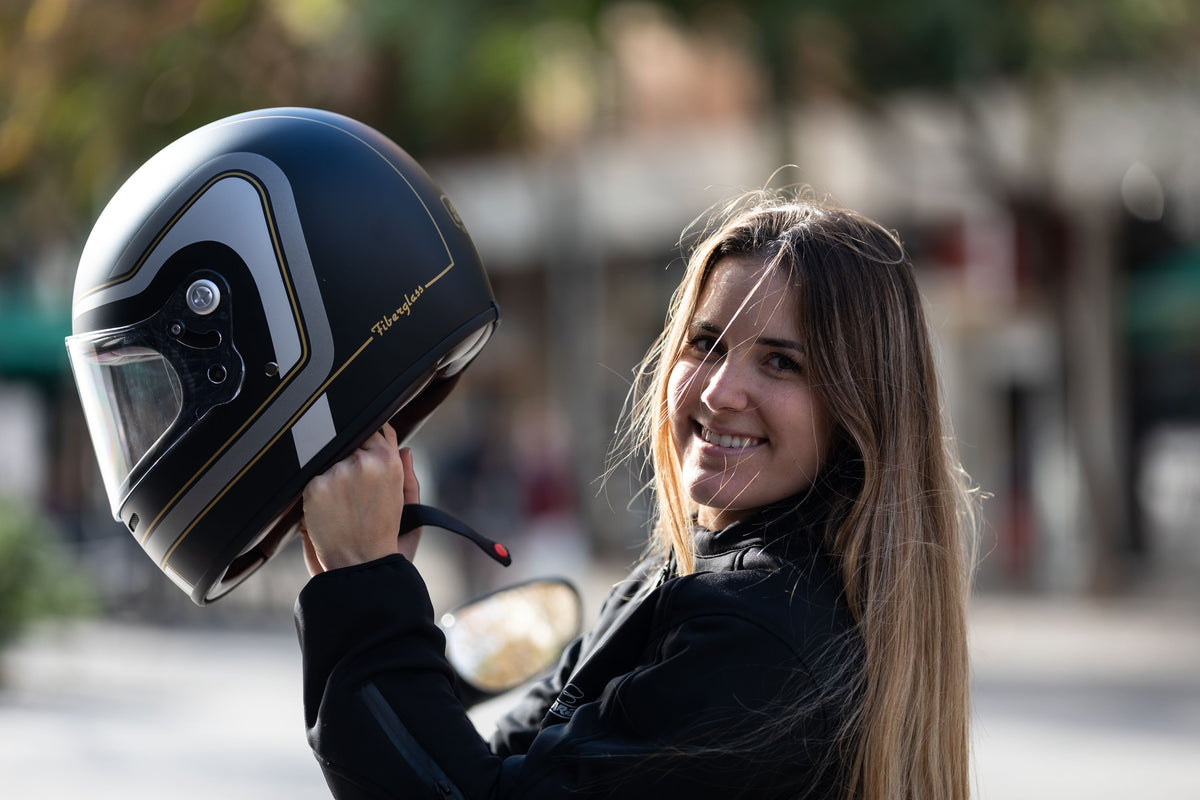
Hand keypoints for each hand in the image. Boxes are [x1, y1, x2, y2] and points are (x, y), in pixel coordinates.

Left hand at [300, 423, 422, 574]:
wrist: (360, 567)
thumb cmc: (385, 539)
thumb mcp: (407, 506)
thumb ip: (408, 475)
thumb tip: (405, 449)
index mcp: (389, 462)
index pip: (375, 432)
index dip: (368, 446)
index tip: (365, 461)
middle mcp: (365, 462)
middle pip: (350, 444)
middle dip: (350, 462)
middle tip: (353, 494)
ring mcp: (338, 473)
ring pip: (330, 461)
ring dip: (333, 478)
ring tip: (343, 507)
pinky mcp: (316, 486)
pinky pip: (312, 478)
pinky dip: (318, 494)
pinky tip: (330, 512)